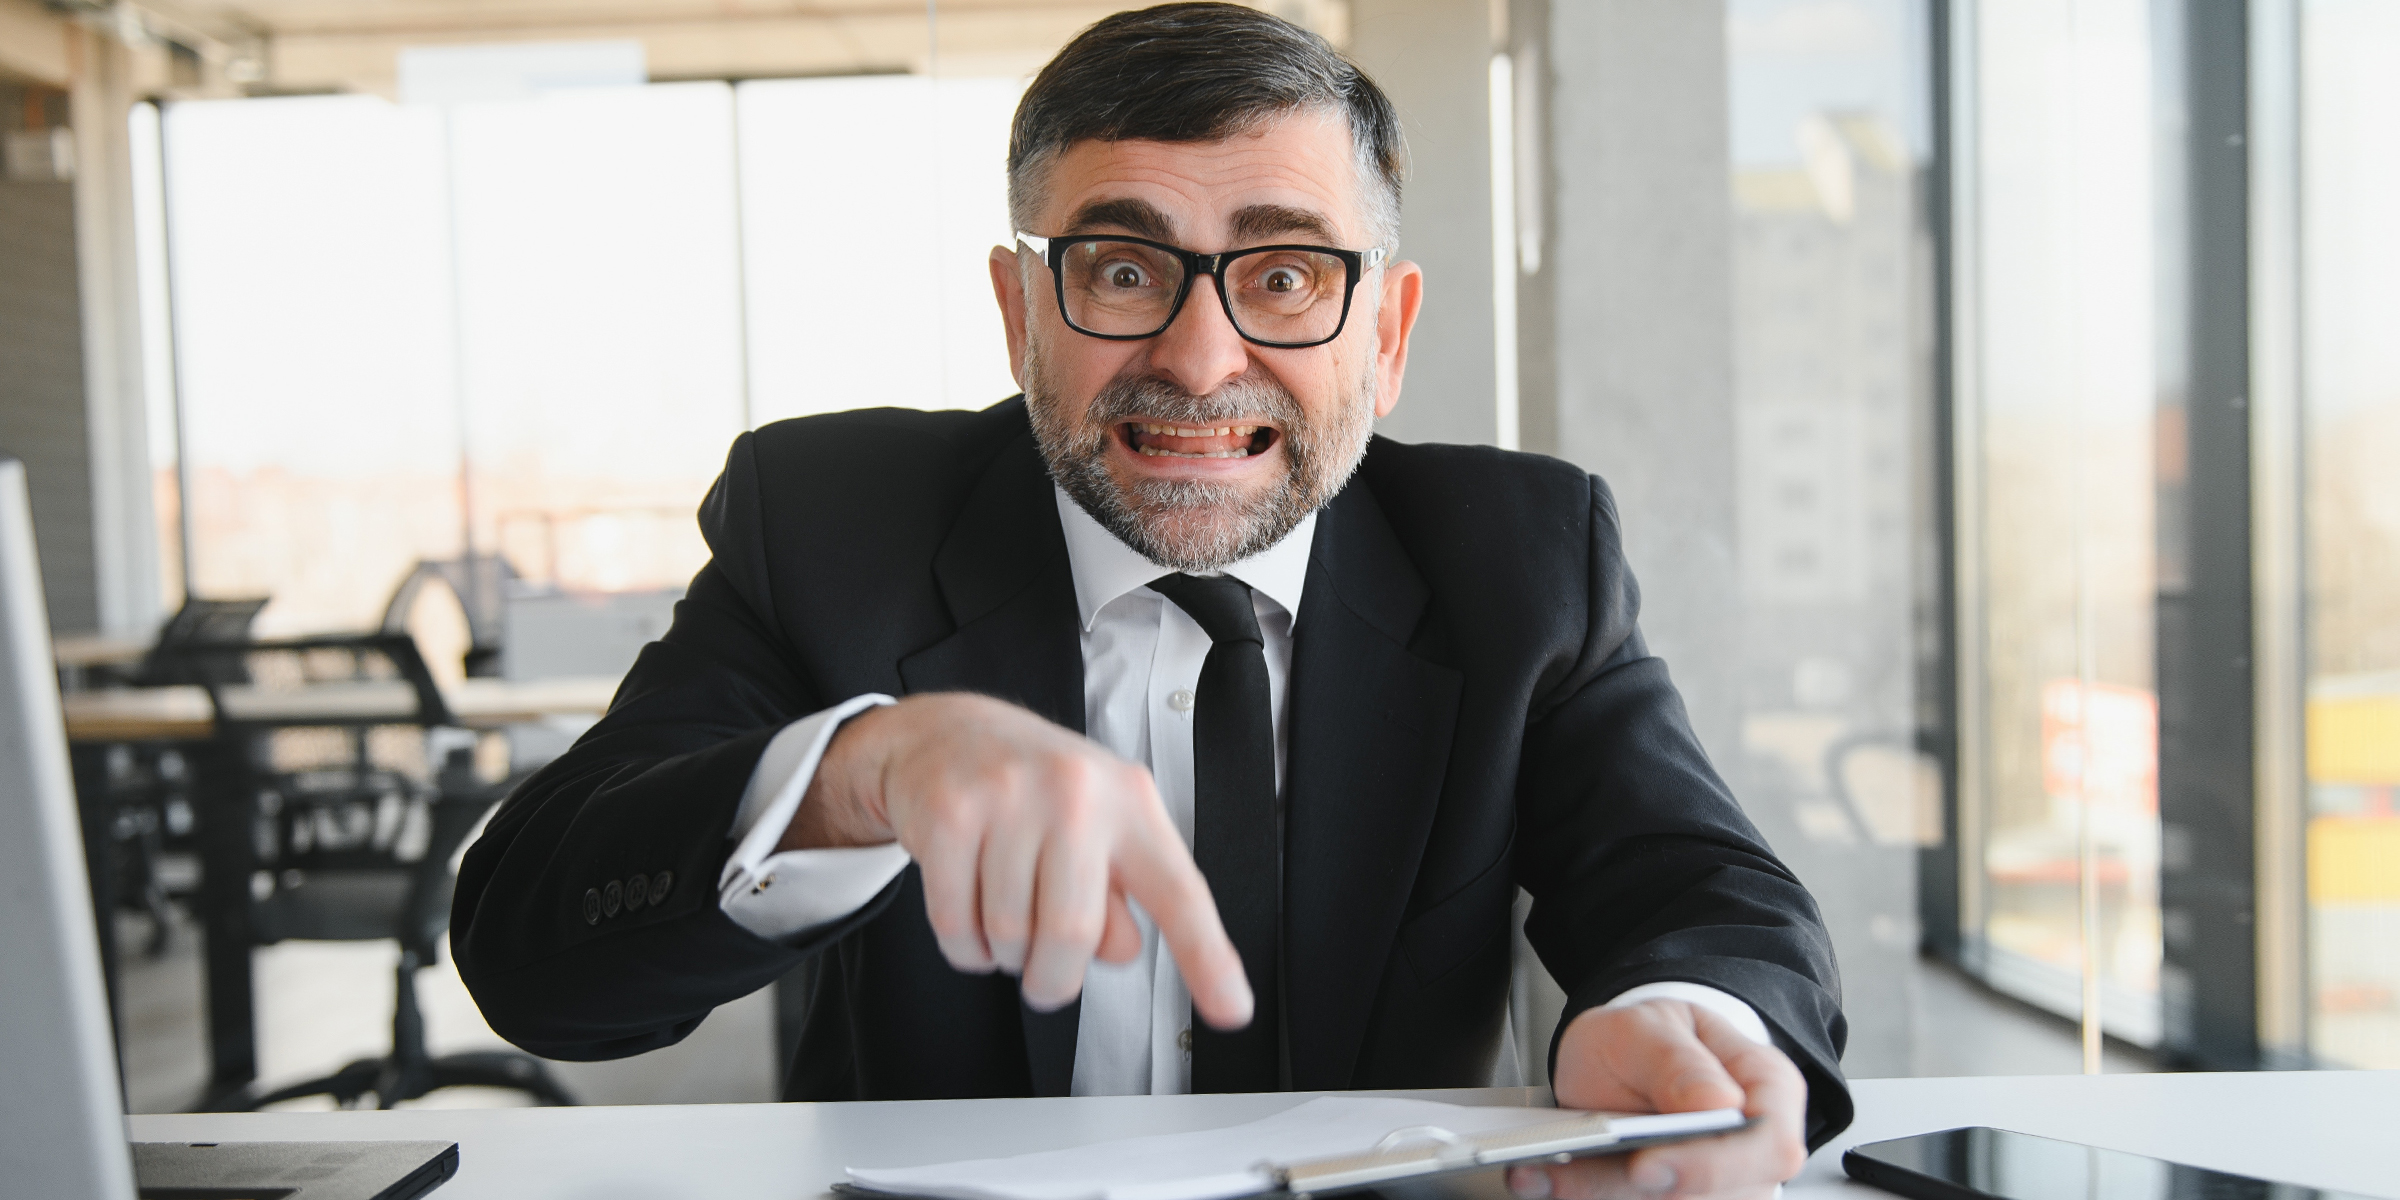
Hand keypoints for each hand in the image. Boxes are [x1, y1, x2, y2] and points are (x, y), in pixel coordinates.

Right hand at [782, 692, 1253, 1028]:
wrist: (948, 733)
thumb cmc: (1037, 793)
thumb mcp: (1099, 829)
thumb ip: (1121, 896)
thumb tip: (1119, 950)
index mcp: (1130, 802)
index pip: (1179, 892)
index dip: (1207, 958)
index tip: (1232, 1010)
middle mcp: (1076, 793)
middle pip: (1074, 936)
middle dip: (1054, 979)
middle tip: (1045, 971)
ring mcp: (1008, 799)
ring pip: (1008, 938)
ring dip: (1003, 955)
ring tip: (1001, 914)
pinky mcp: (949, 816)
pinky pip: (956, 928)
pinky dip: (964, 947)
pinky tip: (969, 910)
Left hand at [1505, 1000, 1806, 1199]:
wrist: (1621, 1057)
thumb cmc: (1648, 1039)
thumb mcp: (1650, 1026)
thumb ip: (1677, 1061)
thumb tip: (1719, 1102)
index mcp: (1767, 1091)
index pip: (1767, 1146)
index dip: (1711, 1166)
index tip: (1646, 1166)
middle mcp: (1750, 1150)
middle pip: (1721, 1196)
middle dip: (1644, 1193)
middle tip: (1572, 1176)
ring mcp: (1715, 1185)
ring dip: (1602, 1195)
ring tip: (1536, 1173)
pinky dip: (1586, 1194)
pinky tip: (1541, 1178)